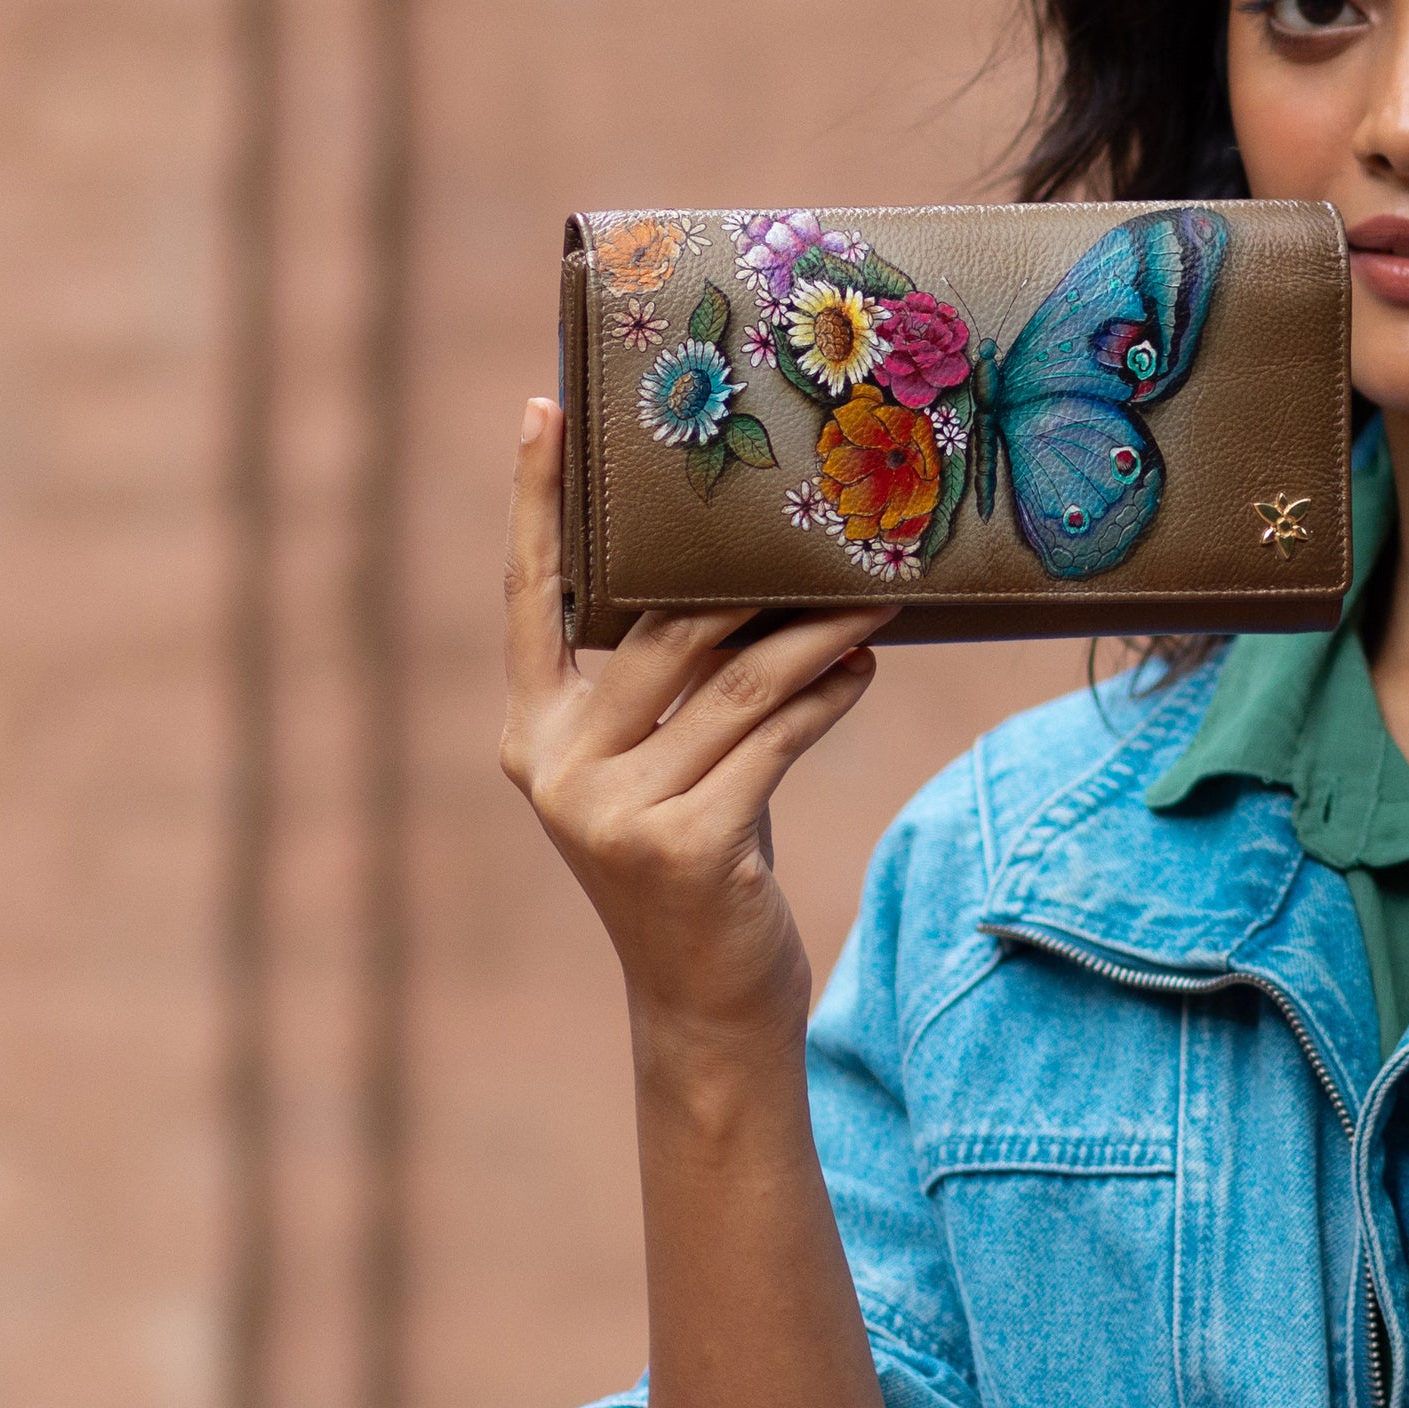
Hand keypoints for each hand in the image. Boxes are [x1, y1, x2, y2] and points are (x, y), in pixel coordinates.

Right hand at [499, 397, 888, 1070]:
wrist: (706, 1002)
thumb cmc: (700, 855)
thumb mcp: (672, 762)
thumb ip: (686, 682)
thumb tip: (767, 575)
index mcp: (531, 735)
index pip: (530, 596)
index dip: (535, 499)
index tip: (544, 405)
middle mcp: (555, 768)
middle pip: (664, 629)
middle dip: (750, 573)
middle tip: (827, 515)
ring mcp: (611, 812)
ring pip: (736, 681)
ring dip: (817, 630)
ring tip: (878, 591)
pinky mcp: (683, 846)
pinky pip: (774, 739)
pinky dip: (828, 696)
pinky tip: (863, 666)